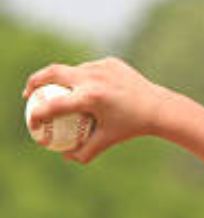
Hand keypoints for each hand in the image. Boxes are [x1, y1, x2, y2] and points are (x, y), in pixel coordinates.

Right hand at [23, 58, 170, 162]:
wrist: (159, 108)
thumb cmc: (131, 128)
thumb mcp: (106, 142)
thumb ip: (83, 152)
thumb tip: (65, 155)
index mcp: (90, 98)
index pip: (53, 105)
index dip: (37, 114)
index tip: (33, 122)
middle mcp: (93, 78)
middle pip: (52, 73)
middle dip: (35, 82)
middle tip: (30, 94)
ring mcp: (102, 67)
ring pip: (72, 70)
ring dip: (62, 80)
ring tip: (56, 91)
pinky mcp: (111, 62)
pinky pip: (90, 70)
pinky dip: (83, 78)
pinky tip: (83, 88)